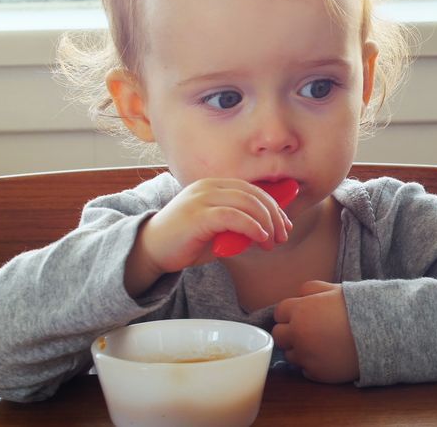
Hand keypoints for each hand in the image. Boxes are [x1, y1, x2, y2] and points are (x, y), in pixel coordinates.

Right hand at [124, 178, 291, 295]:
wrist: (151, 251)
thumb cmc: (187, 241)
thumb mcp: (219, 230)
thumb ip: (240, 224)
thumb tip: (270, 228)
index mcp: (214, 186)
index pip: (252, 189)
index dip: (273, 205)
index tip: (285, 224)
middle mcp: (208, 187)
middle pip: (253, 194)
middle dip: (274, 214)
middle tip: (283, 234)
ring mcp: (202, 198)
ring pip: (247, 202)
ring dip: (266, 222)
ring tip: (273, 241)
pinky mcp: (198, 214)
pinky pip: (233, 216)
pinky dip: (252, 226)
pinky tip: (260, 238)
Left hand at [273, 281, 359, 382]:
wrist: (382, 334)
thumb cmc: (361, 308)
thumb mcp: (337, 289)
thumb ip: (313, 289)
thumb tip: (300, 295)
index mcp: (301, 311)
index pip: (279, 312)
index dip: (291, 313)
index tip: (302, 315)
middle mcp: (298, 334)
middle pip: (279, 335)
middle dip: (290, 332)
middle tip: (309, 331)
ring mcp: (306, 356)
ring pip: (290, 355)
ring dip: (300, 350)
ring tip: (322, 344)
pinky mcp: (316, 374)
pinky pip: (305, 370)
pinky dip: (313, 364)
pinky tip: (329, 356)